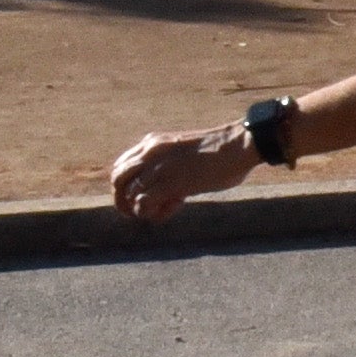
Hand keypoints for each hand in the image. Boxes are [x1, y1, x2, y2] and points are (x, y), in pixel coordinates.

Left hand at [111, 123, 258, 223]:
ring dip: (140, 209)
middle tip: (142, 211)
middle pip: (117, 181)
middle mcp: (150, 153)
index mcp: (153, 142)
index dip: (127, 185)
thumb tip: (170, 187)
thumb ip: (171, 164)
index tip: (144, 194)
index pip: (121, 165)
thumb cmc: (221, 151)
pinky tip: (176, 207)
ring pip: (128, 195)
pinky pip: (144, 205)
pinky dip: (154, 213)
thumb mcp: (185, 152)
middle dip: (124, 200)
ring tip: (163, 209)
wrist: (237, 145)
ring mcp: (158, 168)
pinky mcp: (169, 184)